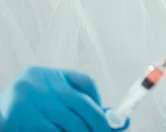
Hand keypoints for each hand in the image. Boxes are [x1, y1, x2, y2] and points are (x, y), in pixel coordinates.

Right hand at [0, 66, 123, 130]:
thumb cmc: (29, 108)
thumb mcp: (50, 94)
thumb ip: (77, 99)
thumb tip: (112, 117)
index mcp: (48, 75)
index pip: (85, 82)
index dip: (100, 104)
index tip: (110, 122)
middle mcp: (38, 85)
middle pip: (81, 105)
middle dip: (96, 124)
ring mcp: (28, 104)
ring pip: (70, 124)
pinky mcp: (21, 123)